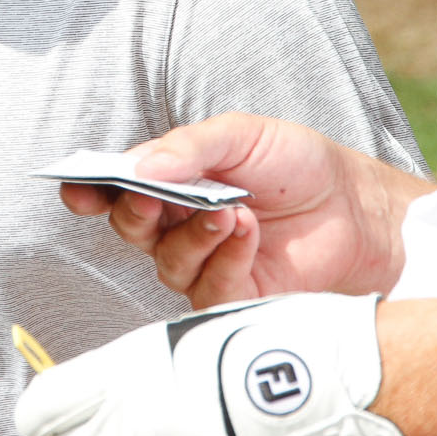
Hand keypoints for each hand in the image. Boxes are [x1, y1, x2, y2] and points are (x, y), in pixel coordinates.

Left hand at [14, 293, 411, 435]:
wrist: (316, 388)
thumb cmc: (252, 347)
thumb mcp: (173, 344)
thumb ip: (125, 378)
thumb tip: (99, 399)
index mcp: (107, 382)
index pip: (36, 417)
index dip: (51, 421)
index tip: (66, 420)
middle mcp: (117, 435)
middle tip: (140, 435)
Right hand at [62, 115, 430, 307]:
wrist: (359, 207)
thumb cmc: (299, 165)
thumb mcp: (242, 136)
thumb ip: (188, 149)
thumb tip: (137, 164)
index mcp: (172, 184)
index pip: (116, 190)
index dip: (90, 190)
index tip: (77, 187)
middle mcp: (178, 227)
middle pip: (130, 228)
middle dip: (134, 212)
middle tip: (150, 196)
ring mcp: (204, 265)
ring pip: (167, 262)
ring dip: (192, 235)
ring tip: (229, 211)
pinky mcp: (234, 299)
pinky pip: (208, 290)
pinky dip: (225, 258)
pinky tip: (247, 232)